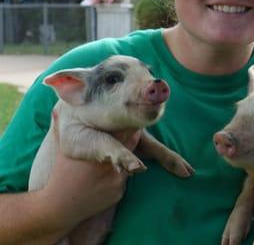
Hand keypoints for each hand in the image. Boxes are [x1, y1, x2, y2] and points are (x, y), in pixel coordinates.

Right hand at [42, 111, 140, 229]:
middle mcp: (110, 164)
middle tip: (132, 129)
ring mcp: (116, 179)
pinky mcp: (118, 192)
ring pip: (130, 161)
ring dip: (128, 157)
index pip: (125, 131)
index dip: (129, 124)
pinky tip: (107, 176)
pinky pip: (125, 178)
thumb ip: (64, 128)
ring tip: (117, 154)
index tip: (130, 118)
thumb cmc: (62, 173)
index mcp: (98, 150)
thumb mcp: (63, 149)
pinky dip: (120, 174)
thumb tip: (58, 109)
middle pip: (132, 143)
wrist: (59, 207)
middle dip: (132, 136)